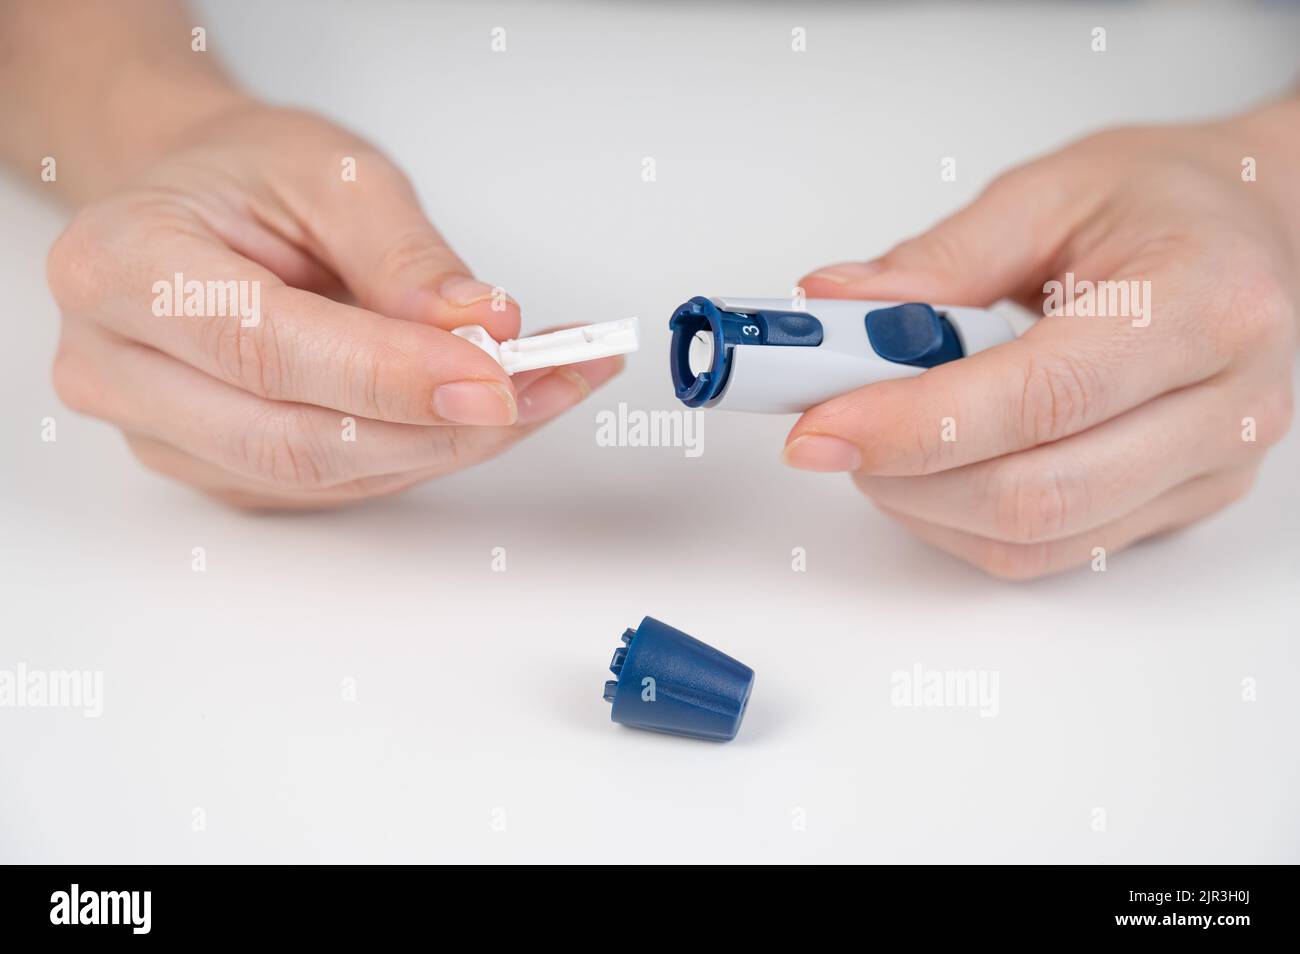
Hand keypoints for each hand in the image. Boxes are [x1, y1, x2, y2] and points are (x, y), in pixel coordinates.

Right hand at [47, 101, 620, 508]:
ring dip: (450, 442)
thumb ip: (407, 258)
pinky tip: (489, 409)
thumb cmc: (247, 175)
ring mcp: (164, 436)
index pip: (268, 351)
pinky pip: (337, 483)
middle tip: (544, 384)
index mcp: (124, 268)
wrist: (196, 203)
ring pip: (325, 475)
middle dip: (437, 424)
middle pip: (296, 439)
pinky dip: (426, 450)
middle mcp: (118, 368)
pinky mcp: (220, 470)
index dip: (391, 376)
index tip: (496, 374)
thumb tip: (482, 332)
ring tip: (543, 385)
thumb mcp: (335, 171)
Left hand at [788, 98, 1299, 578]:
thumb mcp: (1048, 192)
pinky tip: (931, 468)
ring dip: (924, 504)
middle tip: (831, 431)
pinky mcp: (1180, 508)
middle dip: (905, 475)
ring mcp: (1211, 470)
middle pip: (1036, 494)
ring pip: (1035, 541)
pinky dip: (962, 522)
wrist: (1255, 227)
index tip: (822, 424)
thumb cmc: (1167, 201)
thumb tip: (837, 311)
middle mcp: (1228, 404)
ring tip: (881, 437)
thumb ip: (937, 261)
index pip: (1042, 397)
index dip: (915, 424)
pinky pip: (1050, 551)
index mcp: (1206, 303)